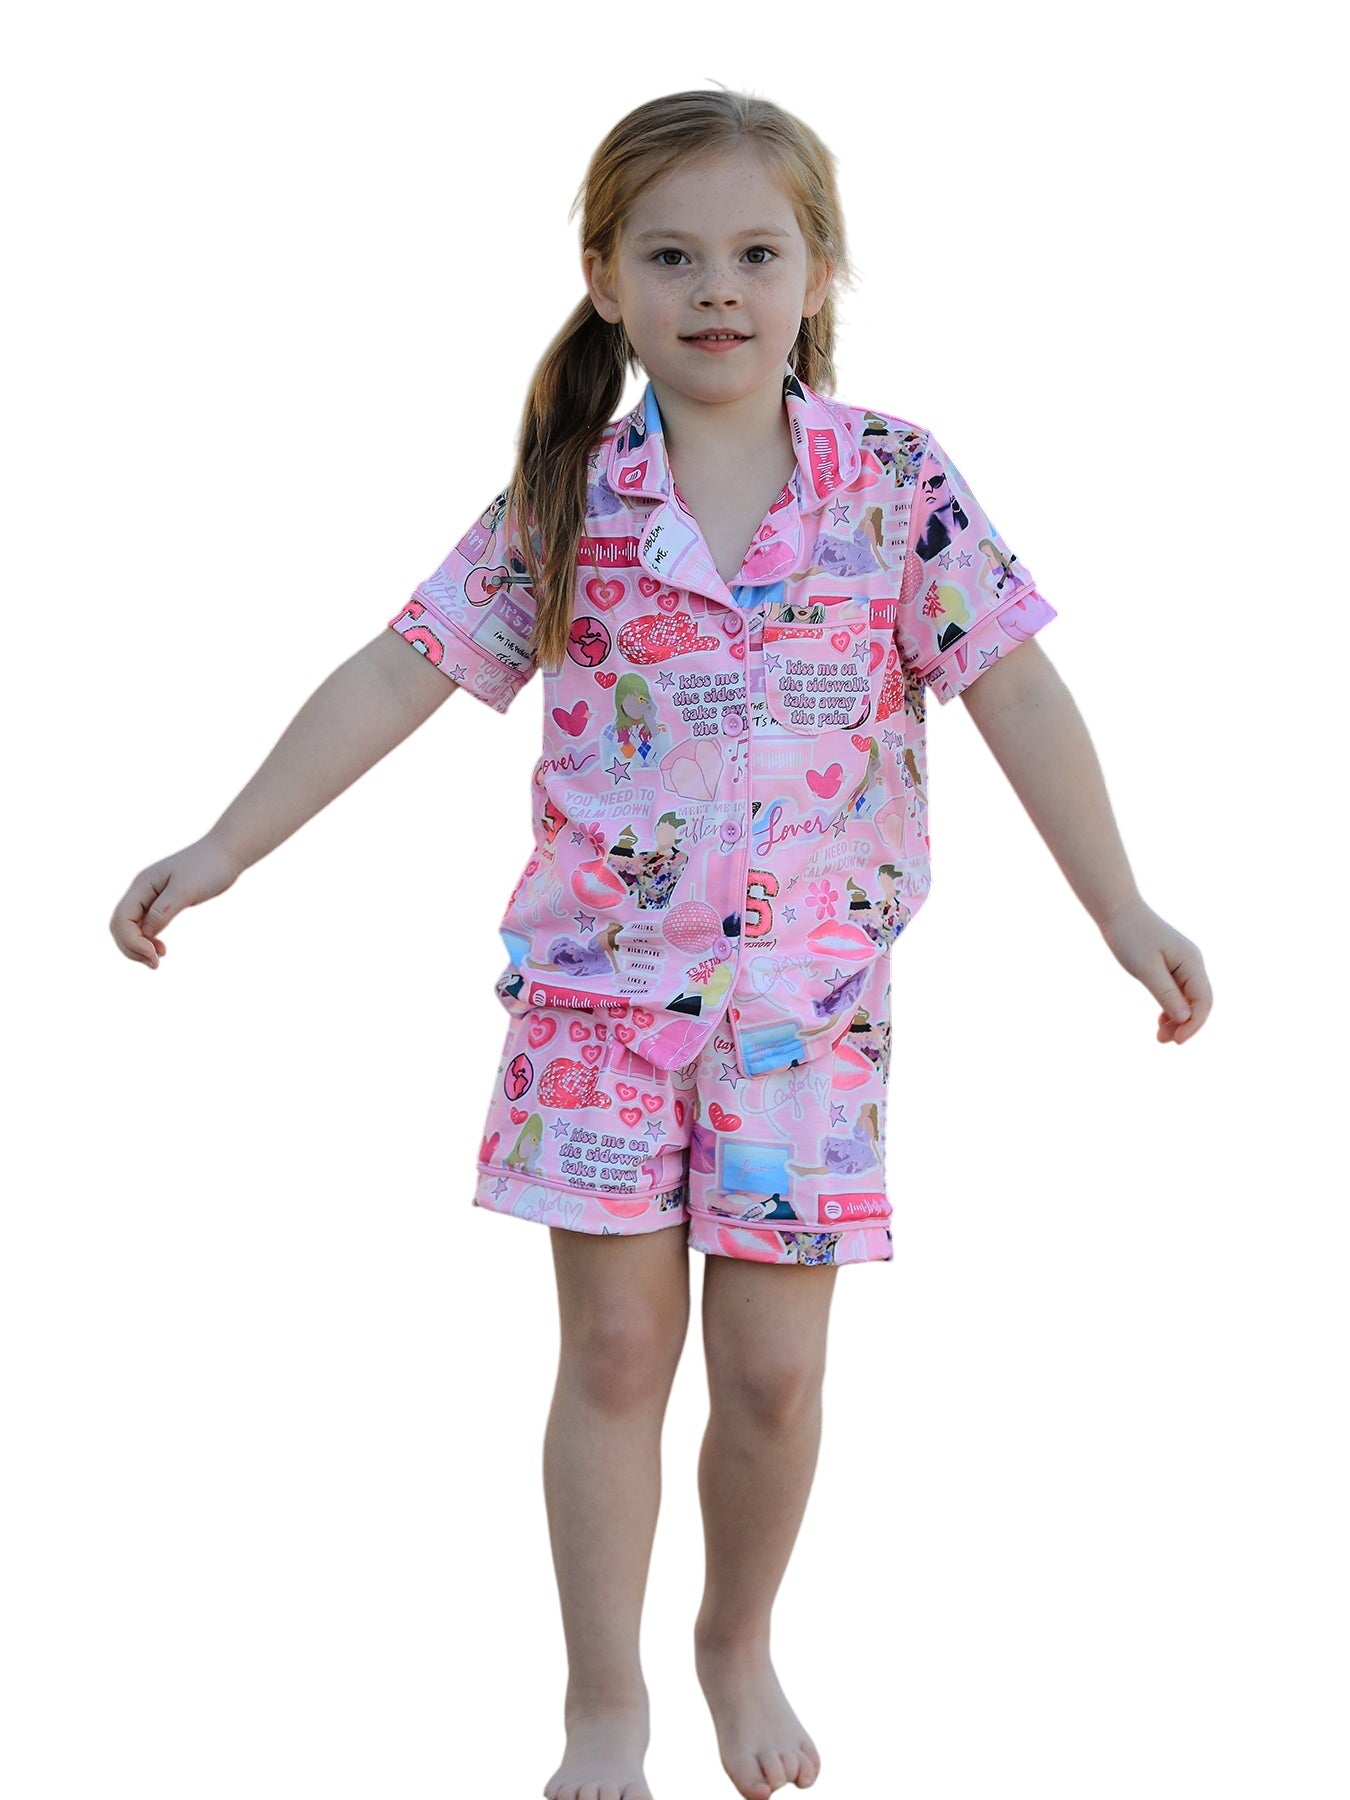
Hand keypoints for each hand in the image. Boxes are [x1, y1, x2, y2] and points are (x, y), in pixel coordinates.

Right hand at [109, 836, 246, 969]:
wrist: (225, 853)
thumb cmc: (209, 867)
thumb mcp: (187, 889)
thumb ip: (164, 910)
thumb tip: (146, 933)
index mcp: (142, 885)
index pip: (122, 919)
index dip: (132, 942)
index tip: (156, 956)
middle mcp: (141, 891)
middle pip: (120, 926)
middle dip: (132, 948)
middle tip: (155, 964)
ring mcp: (149, 897)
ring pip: (130, 928)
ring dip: (138, 947)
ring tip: (158, 959)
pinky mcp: (161, 903)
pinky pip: (144, 926)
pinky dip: (148, 940)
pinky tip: (162, 949)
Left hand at [1099, 896, 1211, 1044]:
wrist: (1119, 912)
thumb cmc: (1130, 936)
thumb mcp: (1146, 968)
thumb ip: (1166, 993)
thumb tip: (1185, 1018)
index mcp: (1191, 962)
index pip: (1204, 1000)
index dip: (1194, 1024)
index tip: (1177, 1041)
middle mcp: (1193, 963)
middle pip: (1199, 1002)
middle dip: (1186, 1025)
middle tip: (1164, 1041)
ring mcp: (1184, 964)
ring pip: (1189, 999)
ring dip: (1178, 1019)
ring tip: (1160, 1036)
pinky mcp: (1172, 966)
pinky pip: (1179, 992)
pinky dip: (1172, 1008)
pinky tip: (1161, 1021)